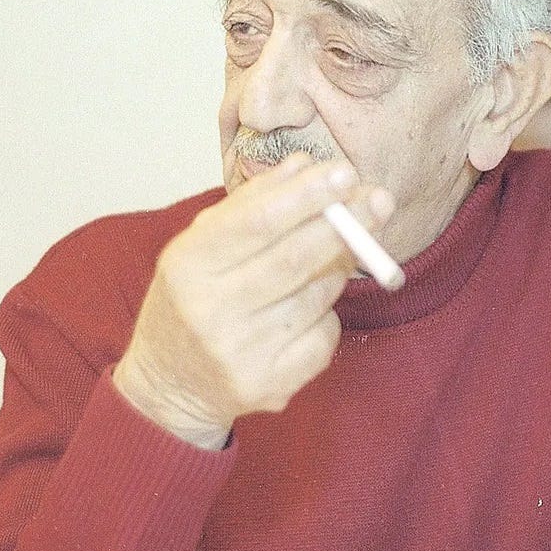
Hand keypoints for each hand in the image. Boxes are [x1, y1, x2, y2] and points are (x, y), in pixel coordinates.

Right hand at [114, 153, 393, 449]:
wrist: (170, 384)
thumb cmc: (194, 299)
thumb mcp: (202, 245)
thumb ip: (253, 203)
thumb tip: (305, 164)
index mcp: (188, 265)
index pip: (257, 222)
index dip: (306, 195)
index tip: (344, 172)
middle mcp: (210, 311)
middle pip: (294, 258)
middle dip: (344, 224)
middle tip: (380, 199)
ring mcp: (240, 353)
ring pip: (317, 296)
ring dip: (337, 268)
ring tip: (331, 255)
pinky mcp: (269, 386)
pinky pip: (324, 335)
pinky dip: (328, 314)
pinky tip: (306, 311)